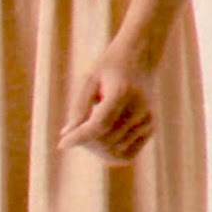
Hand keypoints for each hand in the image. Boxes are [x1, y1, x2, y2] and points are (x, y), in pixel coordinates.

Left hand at [57, 43, 155, 166]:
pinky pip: (127, 154)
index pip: (99, 125)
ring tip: (87, 130)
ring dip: (96, 148)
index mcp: (122, 92)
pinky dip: (111, 152)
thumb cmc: (110, 68)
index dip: (79, 137)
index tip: (61, 144)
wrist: (141, 57)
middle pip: (105, 140)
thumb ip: (79, 107)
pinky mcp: (150, 128)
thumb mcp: (90, 80)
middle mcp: (139, 109)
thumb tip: (66, 135)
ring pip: (115, 150)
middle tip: (74, 130)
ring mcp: (147, 120)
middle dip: (84, 141)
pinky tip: (101, 140)